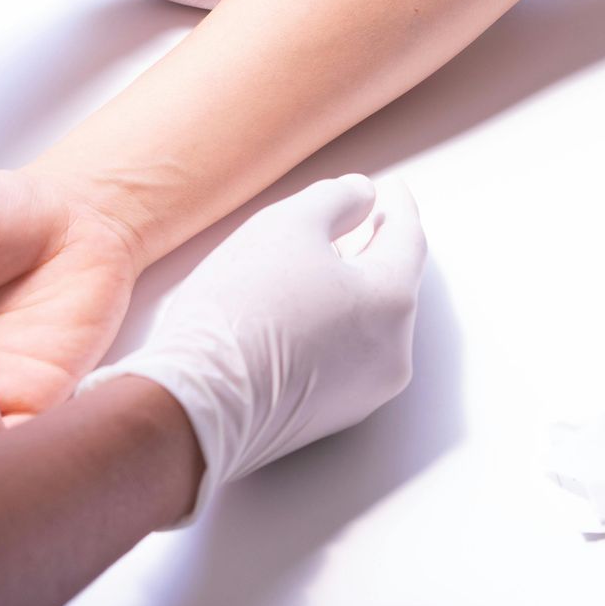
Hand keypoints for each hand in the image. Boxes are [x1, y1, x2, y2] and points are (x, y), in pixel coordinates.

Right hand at [79, 174, 425, 521]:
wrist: (196, 405)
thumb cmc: (242, 309)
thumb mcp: (288, 224)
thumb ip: (336, 199)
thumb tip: (362, 196)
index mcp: (392, 302)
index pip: (408, 238)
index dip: (396, 205)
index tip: (386, 187)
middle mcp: (393, 353)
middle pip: (390, 284)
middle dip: (371, 248)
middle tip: (349, 221)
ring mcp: (364, 393)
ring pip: (368, 324)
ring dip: (348, 290)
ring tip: (313, 266)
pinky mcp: (330, 417)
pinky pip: (344, 356)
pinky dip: (330, 327)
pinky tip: (295, 313)